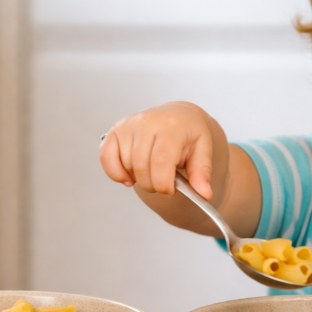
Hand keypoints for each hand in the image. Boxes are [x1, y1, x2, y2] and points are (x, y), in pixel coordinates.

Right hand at [99, 101, 226, 200]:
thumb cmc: (190, 135)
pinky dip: (115, 172)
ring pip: (127, 165)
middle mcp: (147, 122)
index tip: (170, 190)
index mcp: (172, 126)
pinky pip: (106, 157)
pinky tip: (129, 176)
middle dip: (152, 184)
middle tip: (163, 182)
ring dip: (139, 177)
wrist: (178, 117)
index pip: (160, 161)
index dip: (163, 184)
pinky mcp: (116, 131)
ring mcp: (129, 125)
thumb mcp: (203, 151)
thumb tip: (205, 194)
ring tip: (152, 171)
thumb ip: (202, 173)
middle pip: (142, 166)